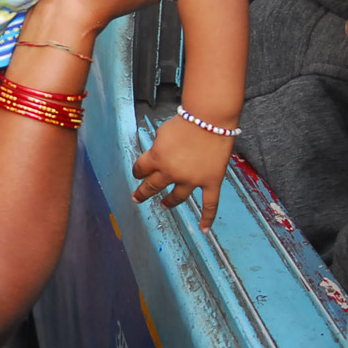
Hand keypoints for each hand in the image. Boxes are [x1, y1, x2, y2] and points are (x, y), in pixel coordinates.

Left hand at [131, 116, 231, 230]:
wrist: (210, 119)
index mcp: (157, 158)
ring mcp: (191, 180)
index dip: (138, 171)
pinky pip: (209, 204)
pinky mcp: (210, 182)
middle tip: (137, 197)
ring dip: (169, 202)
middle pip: (153, 186)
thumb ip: (158, 147)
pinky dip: (208, 217)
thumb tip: (159, 156)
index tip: (137, 173)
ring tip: (165, 205)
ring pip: (177, 197)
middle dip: (143, 192)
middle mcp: (171, 172)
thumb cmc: (186, 121)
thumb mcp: (162, 132)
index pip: (141, 169)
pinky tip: (204, 229)